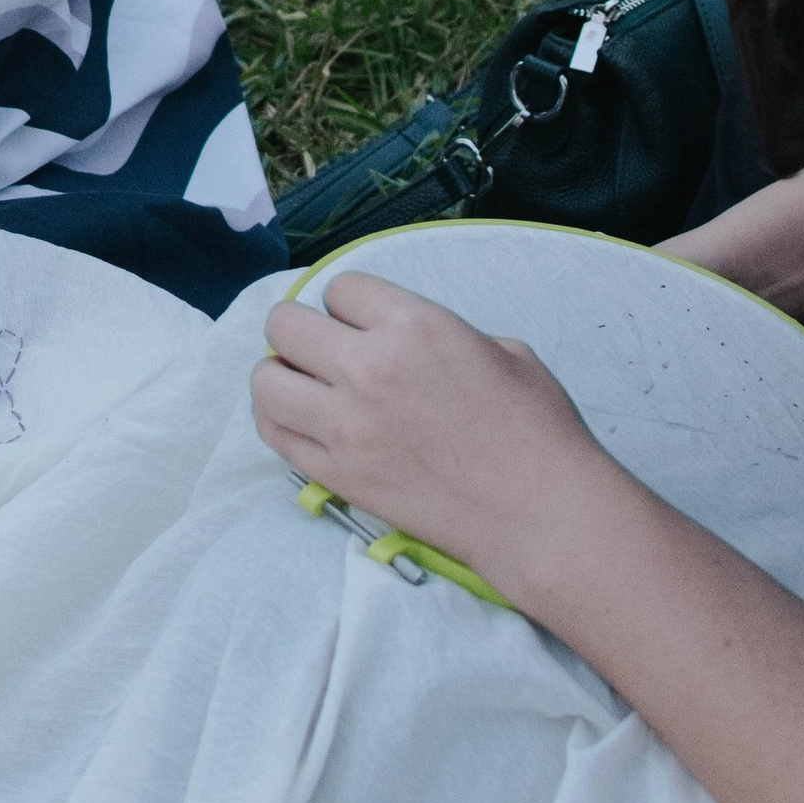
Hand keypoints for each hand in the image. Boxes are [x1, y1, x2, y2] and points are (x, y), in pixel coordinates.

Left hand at [250, 272, 613, 599]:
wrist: (538, 514)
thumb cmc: (536, 431)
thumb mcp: (502, 350)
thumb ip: (440, 333)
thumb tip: (404, 339)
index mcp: (415, 327)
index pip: (340, 289)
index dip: (352, 305)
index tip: (362, 323)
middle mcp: (369, 368)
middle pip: (286, 324)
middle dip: (301, 331)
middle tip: (322, 350)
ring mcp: (345, 425)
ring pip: (265, 380)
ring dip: (279, 376)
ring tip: (303, 386)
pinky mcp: (336, 474)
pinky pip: (274, 435)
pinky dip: (280, 422)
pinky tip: (302, 422)